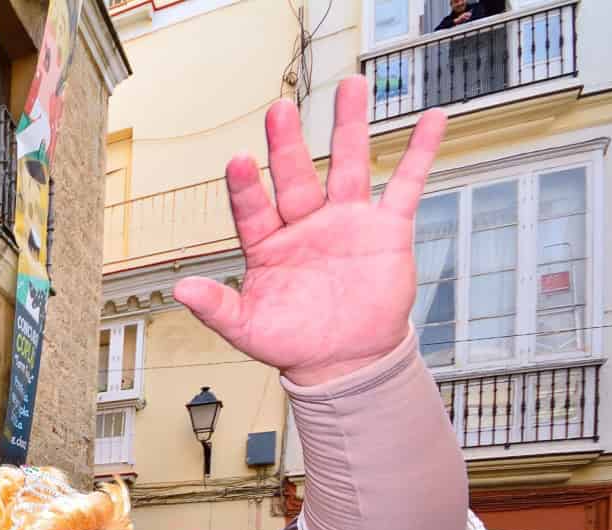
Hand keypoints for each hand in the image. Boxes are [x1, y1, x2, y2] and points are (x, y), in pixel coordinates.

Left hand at [173, 77, 446, 386]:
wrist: (345, 360)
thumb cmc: (293, 341)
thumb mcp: (247, 328)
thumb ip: (216, 307)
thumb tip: (181, 288)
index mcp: (267, 244)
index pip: (252, 208)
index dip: (245, 187)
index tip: (239, 160)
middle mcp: (304, 224)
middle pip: (295, 176)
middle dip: (287, 144)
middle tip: (279, 108)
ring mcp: (345, 221)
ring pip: (347, 165)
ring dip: (349, 127)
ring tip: (350, 86)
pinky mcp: (386, 229)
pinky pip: (405, 185)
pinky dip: (419, 153)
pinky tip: (431, 120)